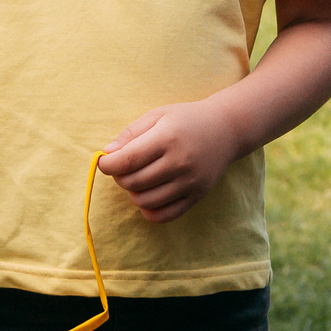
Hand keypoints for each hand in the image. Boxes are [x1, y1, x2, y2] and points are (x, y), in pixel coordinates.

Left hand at [100, 100, 241, 222]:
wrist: (226, 129)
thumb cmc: (186, 119)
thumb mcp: (157, 116)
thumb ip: (130, 134)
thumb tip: (107, 154)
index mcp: (167, 138)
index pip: (127, 160)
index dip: (108, 164)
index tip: (104, 162)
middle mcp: (179, 163)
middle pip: (134, 182)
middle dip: (119, 177)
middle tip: (122, 167)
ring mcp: (190, 183)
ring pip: (145, 201)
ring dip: (132, 193)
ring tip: (137, 179)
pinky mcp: (197, 196)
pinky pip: (165, 215)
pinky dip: (149, 211)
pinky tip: (148, 195)